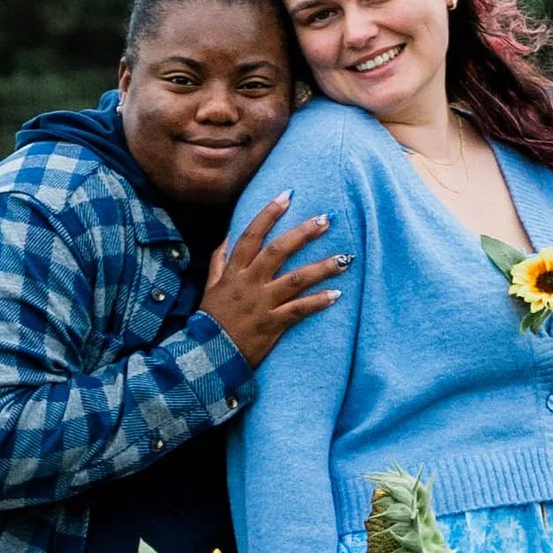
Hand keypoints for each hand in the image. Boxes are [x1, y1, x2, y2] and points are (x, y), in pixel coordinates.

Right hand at [200, 196, 348, 366]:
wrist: (207, 357)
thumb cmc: (211, 321)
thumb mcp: (210, 287)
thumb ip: (219, 260)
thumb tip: (228, 235)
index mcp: (234, 272)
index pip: (251, 235)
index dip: (269, 214)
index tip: (288, 195)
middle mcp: (249, 284)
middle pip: (279, 251)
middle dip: (304, 233)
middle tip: (327, 218)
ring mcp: (261, 304)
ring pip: (296, 280)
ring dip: (322, 267)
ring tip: (345, 258)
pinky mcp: (272, 325)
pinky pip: (299, 310)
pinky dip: (318, 302)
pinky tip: (337, 294)